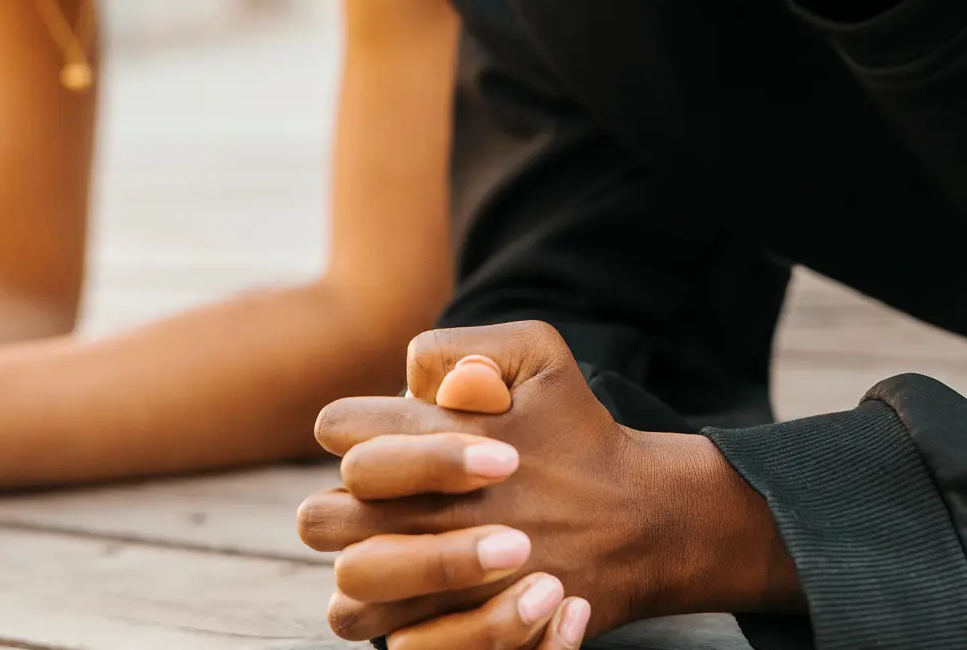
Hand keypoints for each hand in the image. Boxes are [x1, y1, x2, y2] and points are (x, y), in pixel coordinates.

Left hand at [297, 321, 793, 648]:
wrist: (645, 521)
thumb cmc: (581, 433)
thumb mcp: (540, 355)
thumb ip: (465, 347)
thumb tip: (408, 378)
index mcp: (438, 437)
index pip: (337, 429)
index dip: (354, 431)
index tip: (392, 439)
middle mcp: (432, 510)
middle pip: (321, 517)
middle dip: (341, 507)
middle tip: (383, 506)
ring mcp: (446, 579)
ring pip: (349, 587)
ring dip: (363, 570)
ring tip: (396, 555)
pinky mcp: (468, 631)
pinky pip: (395, 641)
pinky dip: (399, 623)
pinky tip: (423, 601)